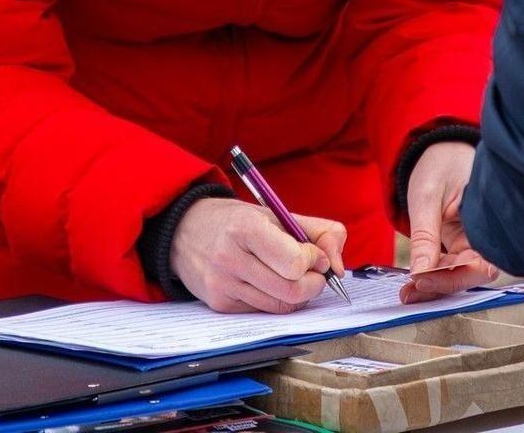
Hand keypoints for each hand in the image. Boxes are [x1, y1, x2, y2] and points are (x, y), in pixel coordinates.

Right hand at [169, 198, 347, 313]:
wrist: (184, 231)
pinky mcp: (219, 305)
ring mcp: (223, 285)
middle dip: (314, 283)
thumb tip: (339, 265)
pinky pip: (263, 311)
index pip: (293, 262)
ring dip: (298, 294)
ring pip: (280, 306)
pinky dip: (276, 299)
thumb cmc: (235, 220)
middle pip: (291, 290)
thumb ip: (318, 231)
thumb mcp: (275, 212)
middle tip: (314, 272)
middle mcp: (230, 259)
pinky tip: (269, 282)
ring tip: (293, 275)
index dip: (314, 260)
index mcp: (245, 229)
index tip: (314, 253)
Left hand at [403, 141, 500, 303]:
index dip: (454, 278)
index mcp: (488, 220)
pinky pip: (451, 266)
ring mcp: (474, 241)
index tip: (422, 279)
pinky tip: (415, 280)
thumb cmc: (439, 164)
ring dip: (435, 285)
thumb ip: (425, 237)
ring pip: (459, 274)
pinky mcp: (461, 244)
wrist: (437, 149)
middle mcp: (486, 235)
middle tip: (409, 293)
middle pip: (470, 274)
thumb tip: (419, 274)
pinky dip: (434, 274)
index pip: (479, 264)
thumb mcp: (426, 198)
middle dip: (440, 287)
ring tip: (407, 292)